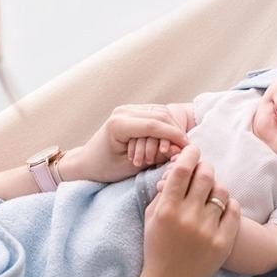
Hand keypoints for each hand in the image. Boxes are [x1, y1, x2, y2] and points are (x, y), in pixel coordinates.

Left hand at [61, 104, 188, 182]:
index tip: (188, 148)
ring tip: (178, 146)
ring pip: (160, 112)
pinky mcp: (131, 111)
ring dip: (172, 128)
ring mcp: (127, 109)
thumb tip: (178, 150)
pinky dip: (166, 126)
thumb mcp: (130, 167)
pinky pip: (155, 114)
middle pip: (160, 115)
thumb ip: (154, 156)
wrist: (88, 161)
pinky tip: (170, 140)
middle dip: (176, 132)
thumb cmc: (105, 168)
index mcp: (118, 124)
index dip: (174, 136)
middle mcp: (122, 111)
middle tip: (186, 149)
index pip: (154, 125)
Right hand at [141, 146, 240, 276]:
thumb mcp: (151, 217)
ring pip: (222, 191)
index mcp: (166, 210)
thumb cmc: (157, 247)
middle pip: (205, 175)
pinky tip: (221, 208)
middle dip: (204, 167)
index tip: (193, 150)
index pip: (181, 170)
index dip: (189, 155)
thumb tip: (178, 167)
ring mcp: (207, 230)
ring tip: (211, 193)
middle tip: (203, 170)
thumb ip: (163, 192)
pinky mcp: (223, 242)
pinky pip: (234, 210)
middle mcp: (187, 217)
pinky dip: (229, 204)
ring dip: (216, 186)